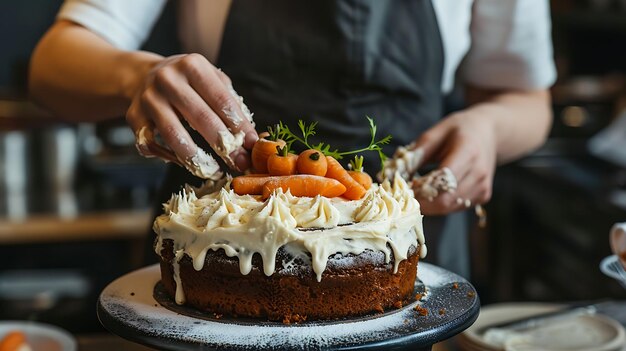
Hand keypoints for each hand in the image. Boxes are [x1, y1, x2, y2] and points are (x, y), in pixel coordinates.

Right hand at [126, 53, 257, 172]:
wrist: (143, 76)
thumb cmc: (189, 83)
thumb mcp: (212, 80)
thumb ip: (232, 104)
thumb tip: (252, 138)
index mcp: (192, 65)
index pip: (221, 100)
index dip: (239, 125)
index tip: (252, 144)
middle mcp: (167, 79)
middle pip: (200, 117)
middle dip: (223, 144)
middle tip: (239, 162)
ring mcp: (148, 98)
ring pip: (174, 135)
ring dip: (196, 158)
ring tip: (214, 171)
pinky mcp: (133, 117)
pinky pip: (152, 145)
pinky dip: (170, 158)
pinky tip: (186, 163)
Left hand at [412, 111, 496, 214]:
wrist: (489, 133)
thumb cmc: (458, 130)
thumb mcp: (435, 133)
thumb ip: (416, 155)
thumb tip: (394, 175)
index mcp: (468, 151)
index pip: (442, 180)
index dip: (420, 189)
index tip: (403, 187)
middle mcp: (479, 172)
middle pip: (444, 200)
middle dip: (421, 201)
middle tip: (405, 194)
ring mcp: (483, 186)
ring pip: (448, 208)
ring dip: (429, 204)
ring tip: (417, 192)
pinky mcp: (483, 195)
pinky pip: (455, 207)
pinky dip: (440, 204)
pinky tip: (434, 191)